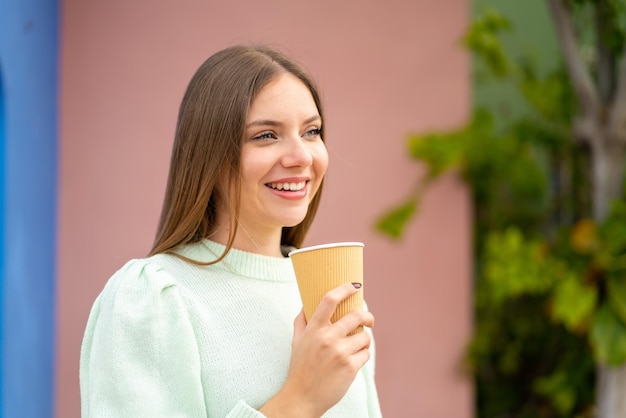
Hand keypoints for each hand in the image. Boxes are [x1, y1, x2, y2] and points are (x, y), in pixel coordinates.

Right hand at [260, 283, 373, 417]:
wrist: (302, 397)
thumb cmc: (300, 368)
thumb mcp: (296, 341)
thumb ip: (302, 321)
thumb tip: (306, 304)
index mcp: (314, 329)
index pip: (330, 300)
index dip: (345, 288)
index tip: (355, 285)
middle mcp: (327, 338)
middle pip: (356, 315)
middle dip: (368, 316)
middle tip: (369, 320)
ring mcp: (340, 352)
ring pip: (365, 337)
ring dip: (363, 341)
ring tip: (355, 348)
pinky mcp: (350, 367)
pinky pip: (366, 354)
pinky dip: (362, 356)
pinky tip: (353, 361)